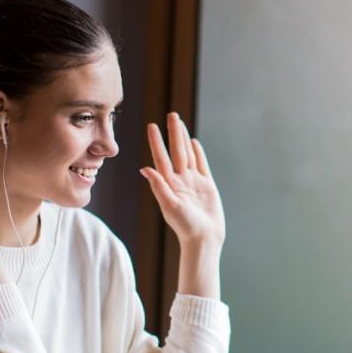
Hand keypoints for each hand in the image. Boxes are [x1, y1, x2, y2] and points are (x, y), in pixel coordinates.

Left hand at [140, 112, 225, 246]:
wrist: (204, 238)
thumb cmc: (186, 226)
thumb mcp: (170, 206)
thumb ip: (159, 186)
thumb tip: (144, 168)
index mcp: (169, 184)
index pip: (161, 158)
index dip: (157, 142)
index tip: (152, 126)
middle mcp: (180, 180)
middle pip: (176, 151)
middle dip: (173, 133)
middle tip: (171, 114)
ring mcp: (194, 181)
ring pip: (188, 154)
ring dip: (183, 138)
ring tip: (179, 123)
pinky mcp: (207, 185)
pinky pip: (202, 164)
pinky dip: (198, 153)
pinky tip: (193, 142)